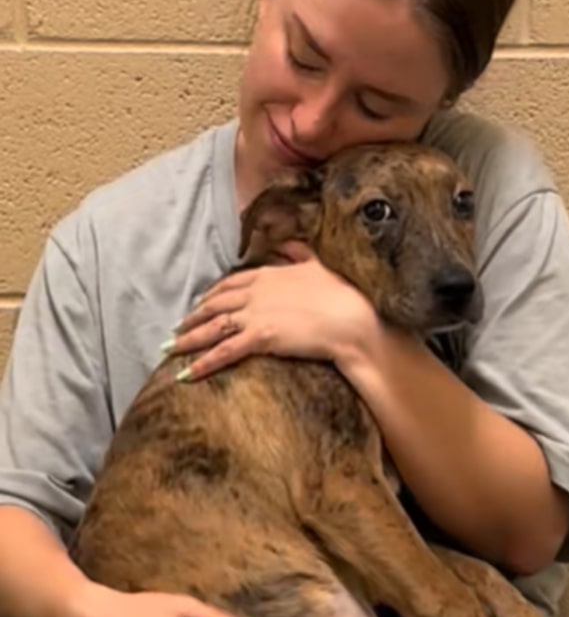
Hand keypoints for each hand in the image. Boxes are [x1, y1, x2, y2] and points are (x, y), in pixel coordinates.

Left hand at [167, 243, 374, 380]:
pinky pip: (224, 352)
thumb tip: (290, 242)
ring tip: (170, 349)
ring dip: (188, 339)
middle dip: (193, 317)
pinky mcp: (259, 337)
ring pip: (212, 327)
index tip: (201, 303)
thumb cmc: (341, 293)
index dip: (212, 294)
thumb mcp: (319, 265)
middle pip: (215, 304)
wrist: (351, 319)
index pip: (231, 283)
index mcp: (268, 274)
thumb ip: (300, 253)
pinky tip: (186, 374)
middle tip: (177, 328)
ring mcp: (255, 314)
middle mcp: (255, 292)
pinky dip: (203, 363)